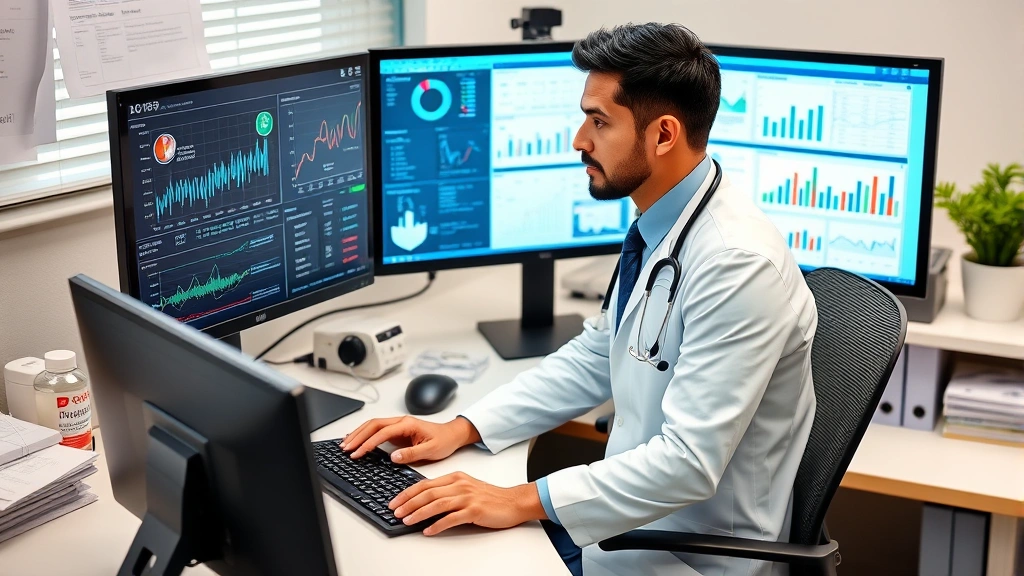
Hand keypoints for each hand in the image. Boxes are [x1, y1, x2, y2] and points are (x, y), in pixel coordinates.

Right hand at [342, 415, 480, 463]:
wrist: (452, 434)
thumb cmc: (444, 441)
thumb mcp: (431, 450)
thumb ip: (412, 453)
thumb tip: (394, 457)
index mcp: (408, 424)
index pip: (382, 432)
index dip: (368, 442)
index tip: (358, 453)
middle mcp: (401, 422)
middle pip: (373, 425)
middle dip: (357, 436)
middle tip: (345, 448)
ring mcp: (398, 426)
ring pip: (373, 425)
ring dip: (358, 433)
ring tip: (345, 444)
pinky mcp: (397, 431)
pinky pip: (377, 430)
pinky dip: (364, 433)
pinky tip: (356, 438)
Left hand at [389, 472, 545, 535]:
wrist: (513, 502)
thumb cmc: (490, 497)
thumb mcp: (466, 487)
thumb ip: (447, 491)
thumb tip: (424, 502)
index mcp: (456, 477)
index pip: (425, 483)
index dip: (408, 493)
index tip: (395, 501)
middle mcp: (460, 485)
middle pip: (428, 493)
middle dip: (409, 503)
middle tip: (396, 512)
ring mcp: (467, 497)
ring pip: (437, 504)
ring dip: (419, 513)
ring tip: (407, 521)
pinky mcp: (474, 510)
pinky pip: (452, 518)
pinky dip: (438, 525)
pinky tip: (428, 530)